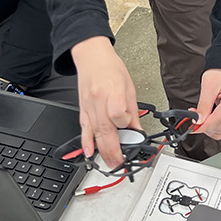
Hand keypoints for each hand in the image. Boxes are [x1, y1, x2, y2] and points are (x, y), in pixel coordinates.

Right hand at [70, 36, 141, 168]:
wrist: (91, 57)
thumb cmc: (110, 68)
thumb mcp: (129, 86)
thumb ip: (133, 111)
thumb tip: (138, 130)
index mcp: (113, 91)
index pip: (118, 114)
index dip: (126, 124)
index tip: (132, 129)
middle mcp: (98, 100)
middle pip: (106, 129)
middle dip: (114, 150)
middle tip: (120, 163)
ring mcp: (88, 107)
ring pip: (95, 133)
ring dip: (102, 151)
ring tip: (110, 163)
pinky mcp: (82, 110)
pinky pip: (83, 129)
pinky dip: (85, 143)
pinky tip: (89, 153)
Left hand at [192, 69, 220, 139]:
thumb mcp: (208, 85)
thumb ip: (203, 105)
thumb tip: (198, 120)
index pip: (219, 119)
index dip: (204, 125)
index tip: (193, 127)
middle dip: (206, 125)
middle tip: (194, 119)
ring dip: (210, 127)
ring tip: (201, 117)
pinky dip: (214, 126)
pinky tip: (208, 119)